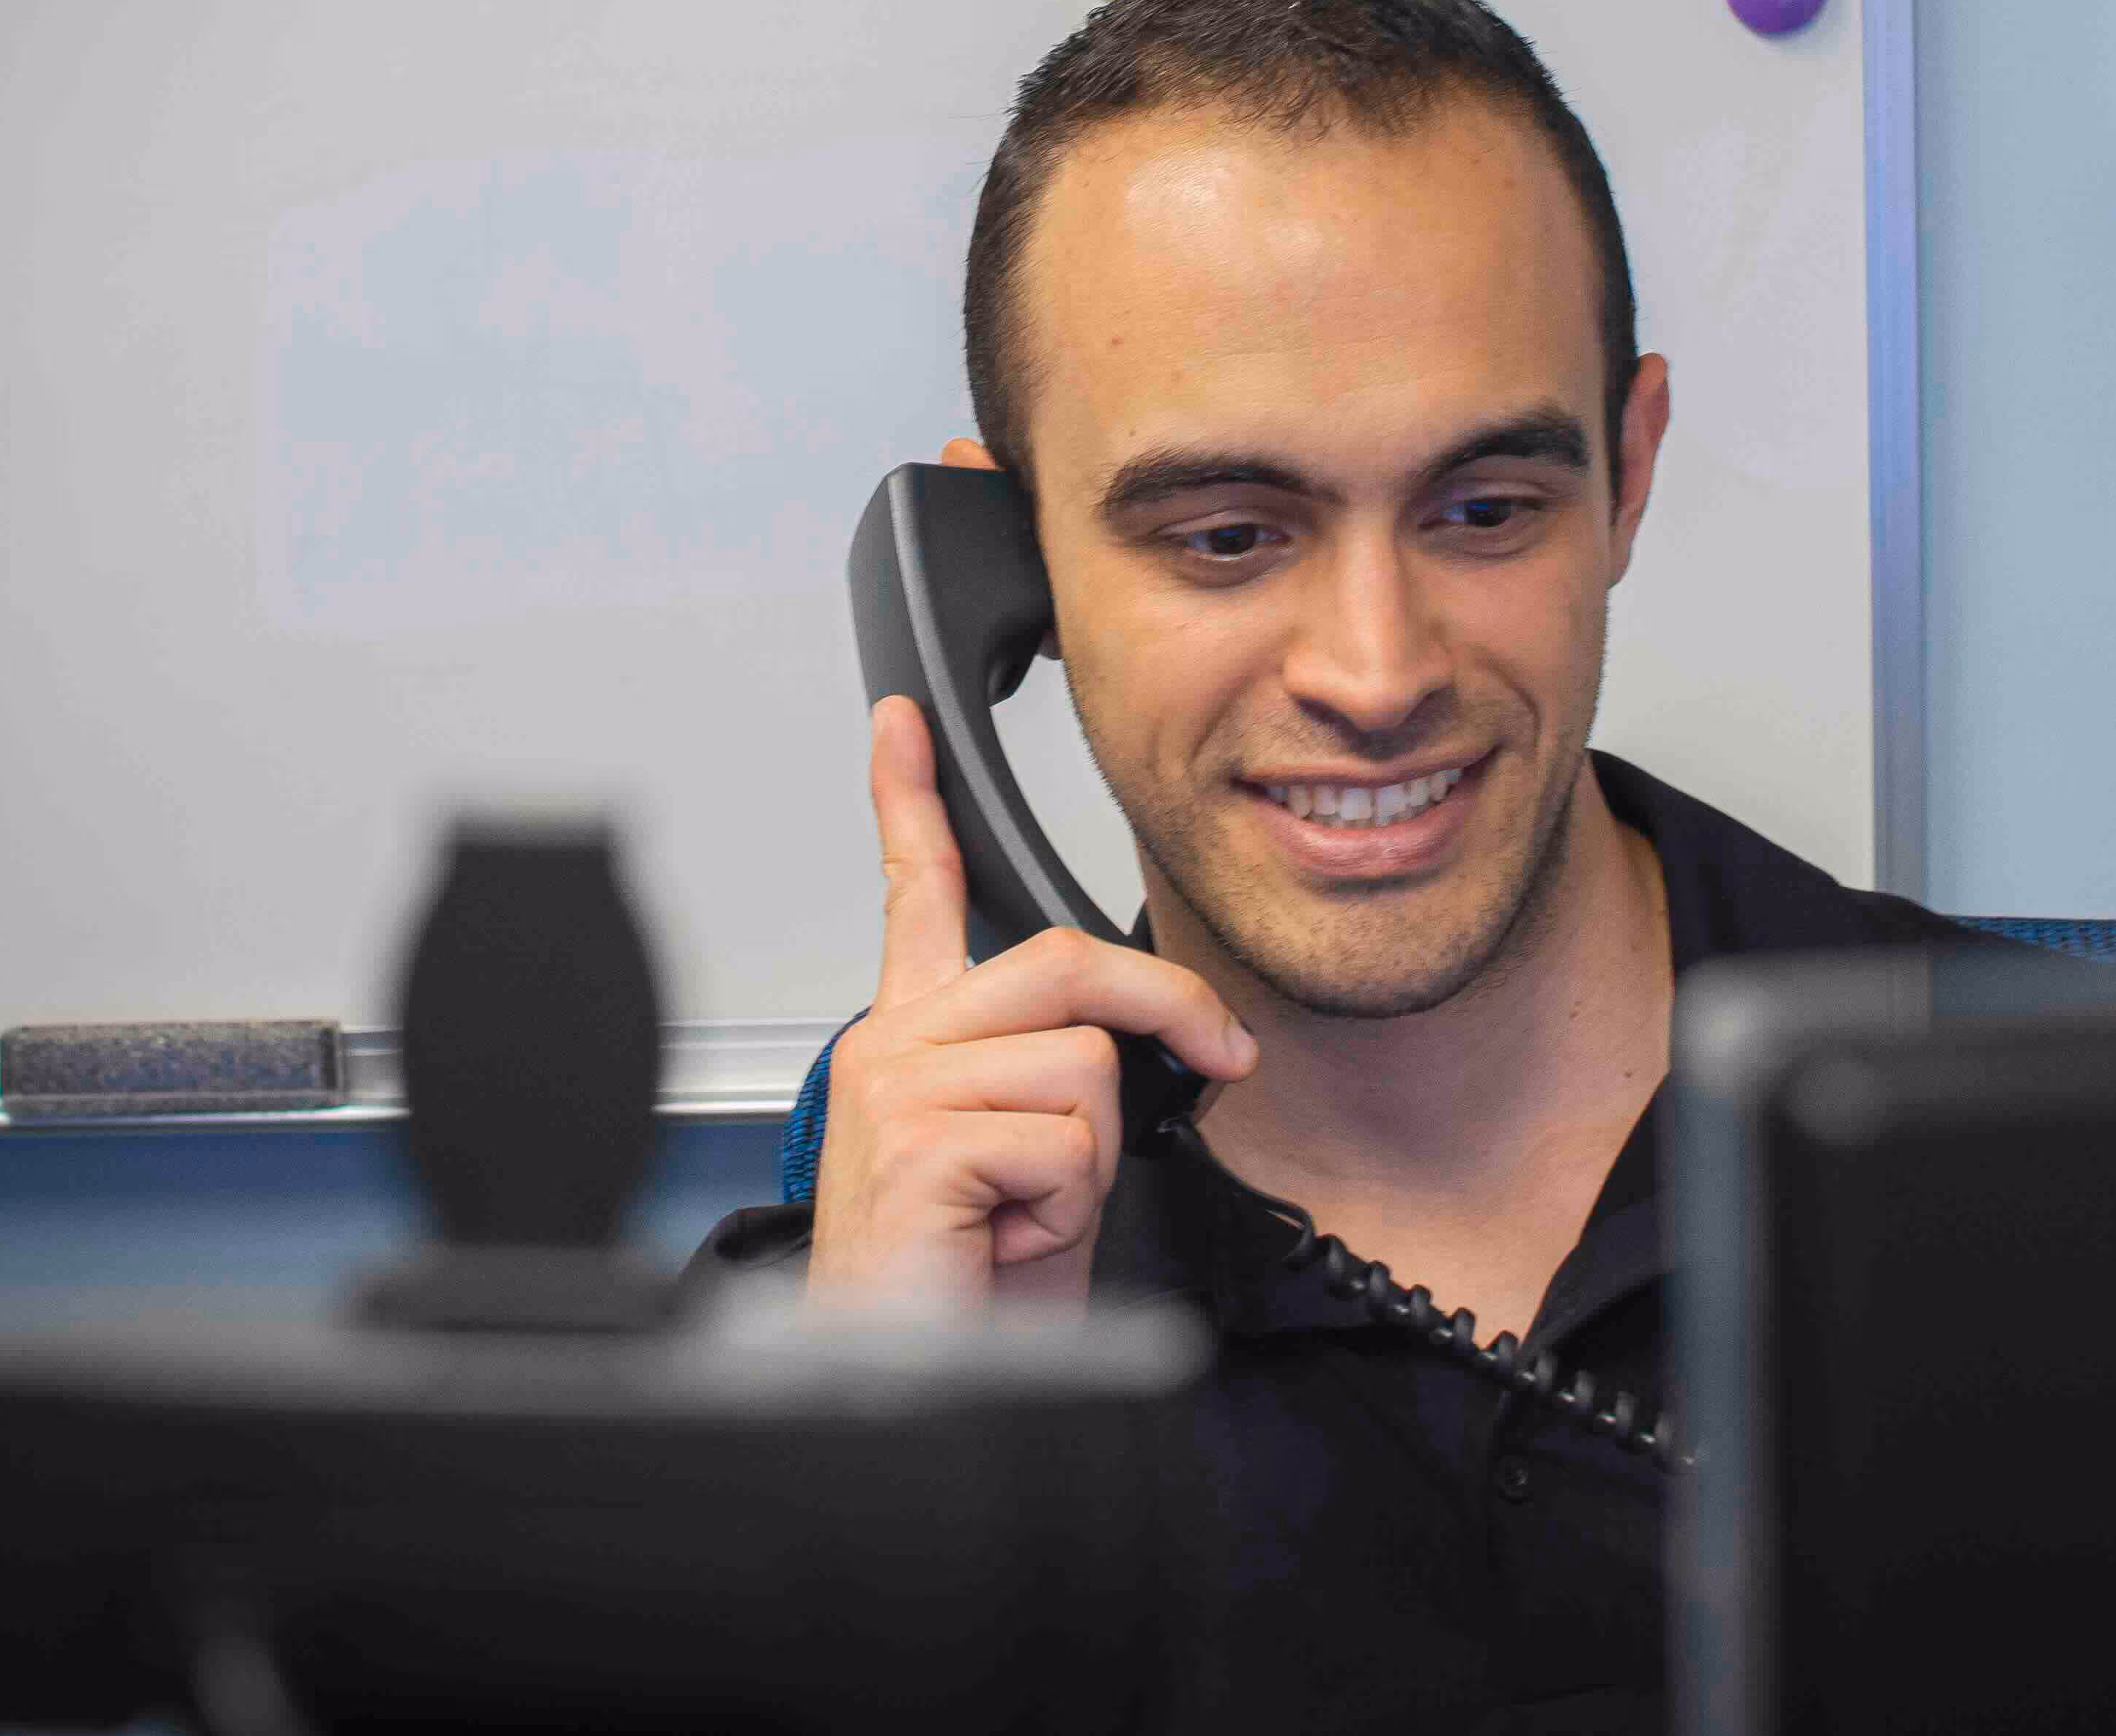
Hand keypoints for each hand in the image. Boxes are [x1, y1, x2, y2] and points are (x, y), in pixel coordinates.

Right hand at [807, 694, 1257, 1307]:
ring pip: (1084, 1062)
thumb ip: (1057, 1078)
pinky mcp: (919, 1142)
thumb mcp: (1031, 1162)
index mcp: (911, 1040)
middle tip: (1224, 1062)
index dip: (910, 799)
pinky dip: (1068, 1207)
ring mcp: (896, 1089)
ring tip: (1023, 1217)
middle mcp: (891, 1047)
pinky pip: (1069, 1139)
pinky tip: (1003, 1241)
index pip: (917, 894)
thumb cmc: (962, 1292)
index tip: (899, 723)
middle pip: (1067, 964)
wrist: (904, 1391)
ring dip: (1090, 1160)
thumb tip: (1141, 1038)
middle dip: (1171, 1010)